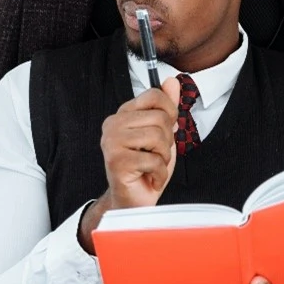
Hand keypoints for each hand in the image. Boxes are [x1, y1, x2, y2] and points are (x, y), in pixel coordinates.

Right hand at [77, 77, 180, 252]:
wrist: (133, 201)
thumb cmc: (146, 169)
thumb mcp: (162, 135)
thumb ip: (166, 108)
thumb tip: (172, 81)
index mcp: (123, 115)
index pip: (155, 96)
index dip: (169, 113)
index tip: (166, 130)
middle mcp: (113, 125)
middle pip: (160, 118)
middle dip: (167, 141)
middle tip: (155, 156)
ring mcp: (112, 142)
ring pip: (158, 137)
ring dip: (163, 158)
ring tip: (152, 166)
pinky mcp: (117, 161)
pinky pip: (154, 160)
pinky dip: (159, 173)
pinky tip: (149, 178)